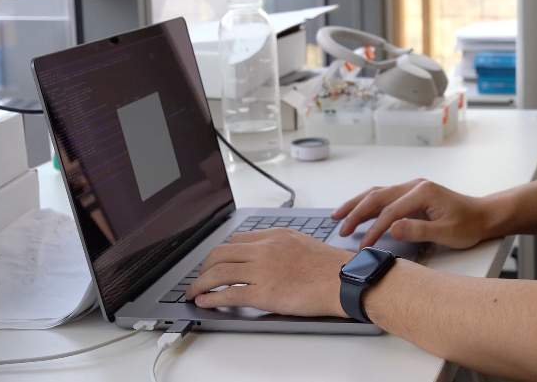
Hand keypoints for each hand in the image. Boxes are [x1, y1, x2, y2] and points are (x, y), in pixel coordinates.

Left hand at [185, 228, 352, 315]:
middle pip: (220, 253)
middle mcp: (265, 249)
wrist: (344, 281)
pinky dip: (210, 297)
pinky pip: (227, 293)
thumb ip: (282, 246)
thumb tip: (270, 257)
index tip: (216, 262)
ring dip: (199, 283)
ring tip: (193, 292)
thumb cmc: (331, 267)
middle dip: (204, 266)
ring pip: (218, 272)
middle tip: (200, 277)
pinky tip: (203, 301)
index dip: (222, 253)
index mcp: (275, 236)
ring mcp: (262, 270)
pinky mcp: (262, 292)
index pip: (237, 239)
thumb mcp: (304, 243)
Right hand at [333, 178, 495, 248]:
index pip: (390, 211)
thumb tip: (393, 228)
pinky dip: (368, 204)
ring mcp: (412, 188)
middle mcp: (415, 185)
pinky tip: (357, 211)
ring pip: (377, 193)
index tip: (363, 246)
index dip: (374, 229)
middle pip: (377, 196)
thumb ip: (419, 230)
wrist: (483, 215)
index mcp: (423, 192)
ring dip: (357, 204)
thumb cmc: (469, 224)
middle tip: (340, 229)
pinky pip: (385, 196)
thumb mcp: (447, 232)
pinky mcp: (412, 194)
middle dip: (356, 213)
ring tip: (338, 216)